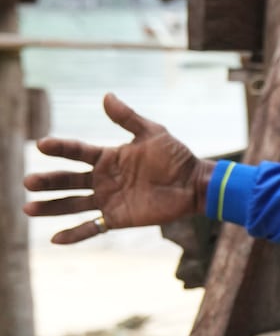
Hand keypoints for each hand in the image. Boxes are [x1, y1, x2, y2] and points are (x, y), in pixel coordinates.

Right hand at [22, 93, 212, 243]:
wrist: (195, 184)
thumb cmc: (177, 157)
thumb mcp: (153, 133)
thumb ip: (128, 118)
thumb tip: (106, 96)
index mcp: (108, 157)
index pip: (76, 152)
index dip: (60, 148)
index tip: (42, 145)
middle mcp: (103, 179)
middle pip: (68, 180)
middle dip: (48, 181)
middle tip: (28, 182)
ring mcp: (109, 199)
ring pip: (73, 204)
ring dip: (51, 207)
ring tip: (28, 208)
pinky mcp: (118, 218)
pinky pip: (92, 227)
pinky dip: (75, 234)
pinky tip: (54, 239)